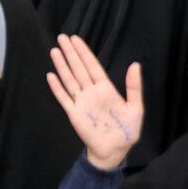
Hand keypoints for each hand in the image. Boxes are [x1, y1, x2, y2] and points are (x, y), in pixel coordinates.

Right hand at [48, 34, 143, 170]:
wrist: (116, 150)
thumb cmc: (127, 130)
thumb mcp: (136, 108)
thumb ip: (134, 87)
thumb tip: (135, 64)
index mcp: (106, 89)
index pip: (92, 66)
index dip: (84, 52)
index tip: (76, 39)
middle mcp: (91, 92)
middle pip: (78, 69)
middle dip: (70, 53)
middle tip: (62, 37)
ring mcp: (82, 102)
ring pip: (69, 79)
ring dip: (62, 65)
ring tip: (55, 51)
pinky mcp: (74, 113)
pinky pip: (64, 98)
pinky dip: (57, 87)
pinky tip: (51, 76)